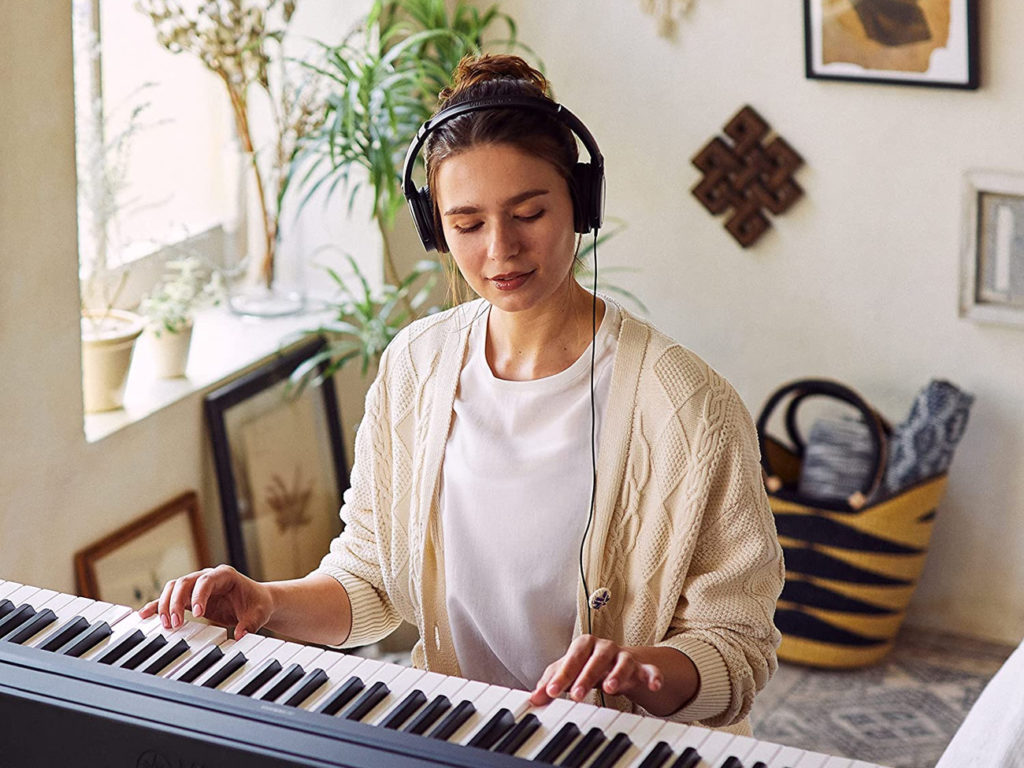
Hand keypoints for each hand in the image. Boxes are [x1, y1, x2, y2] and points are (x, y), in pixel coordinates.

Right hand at [138, 564, 271, 639]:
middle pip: (185, 582)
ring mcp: (197, 586)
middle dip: (177, 601)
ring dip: (166, 605)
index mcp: (225, 576)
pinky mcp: (190, 597)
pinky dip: (158, 605)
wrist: (257, 602)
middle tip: (175, 623)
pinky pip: (170, 598)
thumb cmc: (258, 604)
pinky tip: (145, 614)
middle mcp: (208, 577)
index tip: (198, 614)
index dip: (199, 595)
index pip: (206, 580)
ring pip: (174, 588)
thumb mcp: (259, 613)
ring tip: (167, 625)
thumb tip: (240, 635)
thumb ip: (250, 623)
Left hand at [530, 635, 662, 706]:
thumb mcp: (568, 672)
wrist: (615, 663)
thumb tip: (533, 698)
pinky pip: (650, 671)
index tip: (551, 692)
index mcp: (585, 645)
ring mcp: (625, 657)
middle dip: (586, 676)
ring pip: (622, 662)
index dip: (562, 674)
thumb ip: (550, 683)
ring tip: (609, 689)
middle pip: (596, 658)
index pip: (572, 656)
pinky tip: (654, 686)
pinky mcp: (642, 668)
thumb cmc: (586, 666)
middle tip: (576, 694)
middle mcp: (605, 648)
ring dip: (616, 675)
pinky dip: (653, 676)